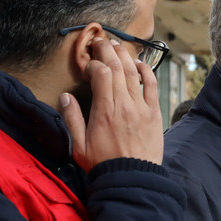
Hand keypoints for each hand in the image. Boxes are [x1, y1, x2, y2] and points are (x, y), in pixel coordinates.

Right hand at [61, 37, 162, 169]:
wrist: (133, 179)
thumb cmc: (103, 164)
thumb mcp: (79, 146)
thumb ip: (71, 120)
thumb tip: (65, 97)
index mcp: (104, 111)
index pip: (101, 73)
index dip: (94, 63)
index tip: (88, 66)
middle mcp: (124, 105)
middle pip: (117, 67)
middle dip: (108, 50)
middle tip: (100, 41)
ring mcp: (142, 108)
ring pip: (134, 73)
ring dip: (125, 55)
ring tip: (117, 45)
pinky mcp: (154, 113)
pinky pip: (153, 85)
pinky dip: (147, 71)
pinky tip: (139, 63)